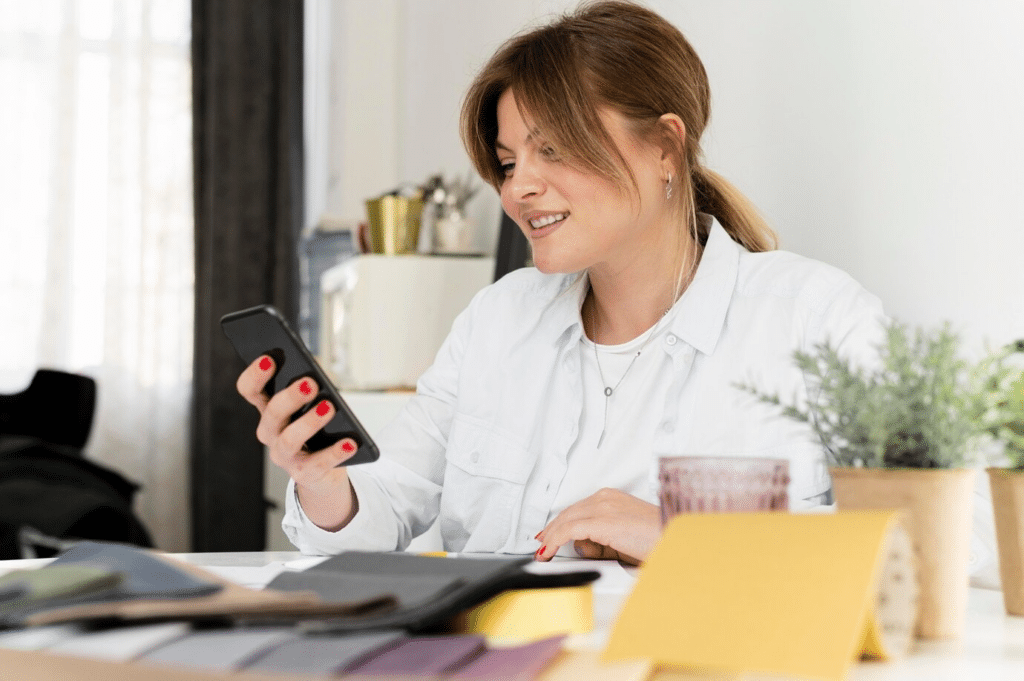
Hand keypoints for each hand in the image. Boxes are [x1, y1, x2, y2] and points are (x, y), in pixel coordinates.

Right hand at [236, 354, 359, 529]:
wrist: (322, 474)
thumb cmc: (315, 431)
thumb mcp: (311, 406)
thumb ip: (310, 388)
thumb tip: (318, 375)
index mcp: (268, 411)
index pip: (250, 391)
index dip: (255, 376)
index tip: (268, 359)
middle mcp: (271, 433)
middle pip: (272, 414)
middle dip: (290, 397)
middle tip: (311, 383)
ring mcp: (284, 456)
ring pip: (289, 440)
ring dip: (309, 422)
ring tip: (329, 407)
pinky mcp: (304, 474)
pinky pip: (319, 464)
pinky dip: (335, 453)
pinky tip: (350, 443)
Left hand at [533, 488, 661, 565]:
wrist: (675, 540)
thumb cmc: (656, 540)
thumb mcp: (622, 538)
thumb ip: (601, 540)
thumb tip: (581, 545)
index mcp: (611, 497)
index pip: (577, 509)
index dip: (560, 522)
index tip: (549, 533)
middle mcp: (605, 498)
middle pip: (568, 513)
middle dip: (551, 529)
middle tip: (541, 543)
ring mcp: (603, 508)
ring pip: (566, 520)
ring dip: (551, 537)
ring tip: (543, 551)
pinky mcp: (603, 522)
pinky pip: (570, 531)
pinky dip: (555, 541)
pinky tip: (549, 551)